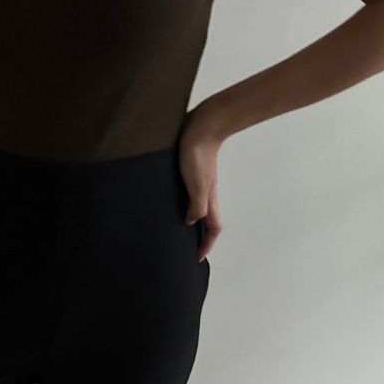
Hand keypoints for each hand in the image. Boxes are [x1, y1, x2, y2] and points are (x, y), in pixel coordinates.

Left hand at [179, 104, 224, 261]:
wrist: (201, 125)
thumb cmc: (198, 154)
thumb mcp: (197, 184)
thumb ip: (196, 206)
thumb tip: (191, 222)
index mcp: (209, 199)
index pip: (213, 228)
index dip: (207, 245)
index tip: (198, 258)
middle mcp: (205, 193)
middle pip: (206, 221)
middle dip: (200, 237)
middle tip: (187, 249)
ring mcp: (198, 182)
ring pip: (196, 208)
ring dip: (190, 221)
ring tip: (176, 231)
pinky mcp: (189, 172)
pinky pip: (187, 195)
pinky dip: (182, 204)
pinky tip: (169, 202)